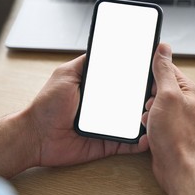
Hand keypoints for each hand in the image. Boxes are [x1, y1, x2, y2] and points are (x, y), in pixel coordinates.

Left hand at [26, 54, 148, 167]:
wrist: (37, 135)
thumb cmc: (47, 105)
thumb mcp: (66, 75)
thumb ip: (84, 63)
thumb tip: (101, 49)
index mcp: (97, 91)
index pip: (122, 83)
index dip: (136, 80)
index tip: (151, 75)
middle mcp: (105, 108)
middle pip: (131, 103)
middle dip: (145, 99)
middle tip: (157, 95)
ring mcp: (108, 126)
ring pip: (133, 123)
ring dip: (145, 119)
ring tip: (155, 113)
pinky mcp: (107, 144)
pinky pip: (126, 144)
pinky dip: (138, 143)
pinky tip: (148, 137)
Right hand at [140, 44, 194, 192]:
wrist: (176, 166)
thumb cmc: (176, 135)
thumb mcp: (168, 95)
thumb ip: (164, 71)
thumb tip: (163, 48)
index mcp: (184, 88)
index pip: (165, 67)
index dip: (151, 72)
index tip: (143, 77)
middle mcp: (180, 100)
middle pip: (155, 86)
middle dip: (146, 95)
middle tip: (150, 104)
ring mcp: (172, 114)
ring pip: (149, 102)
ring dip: (144, 109)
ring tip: (151, 119)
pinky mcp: (164, 127)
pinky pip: (149, 116)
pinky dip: (145, 120)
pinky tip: (148, 128)